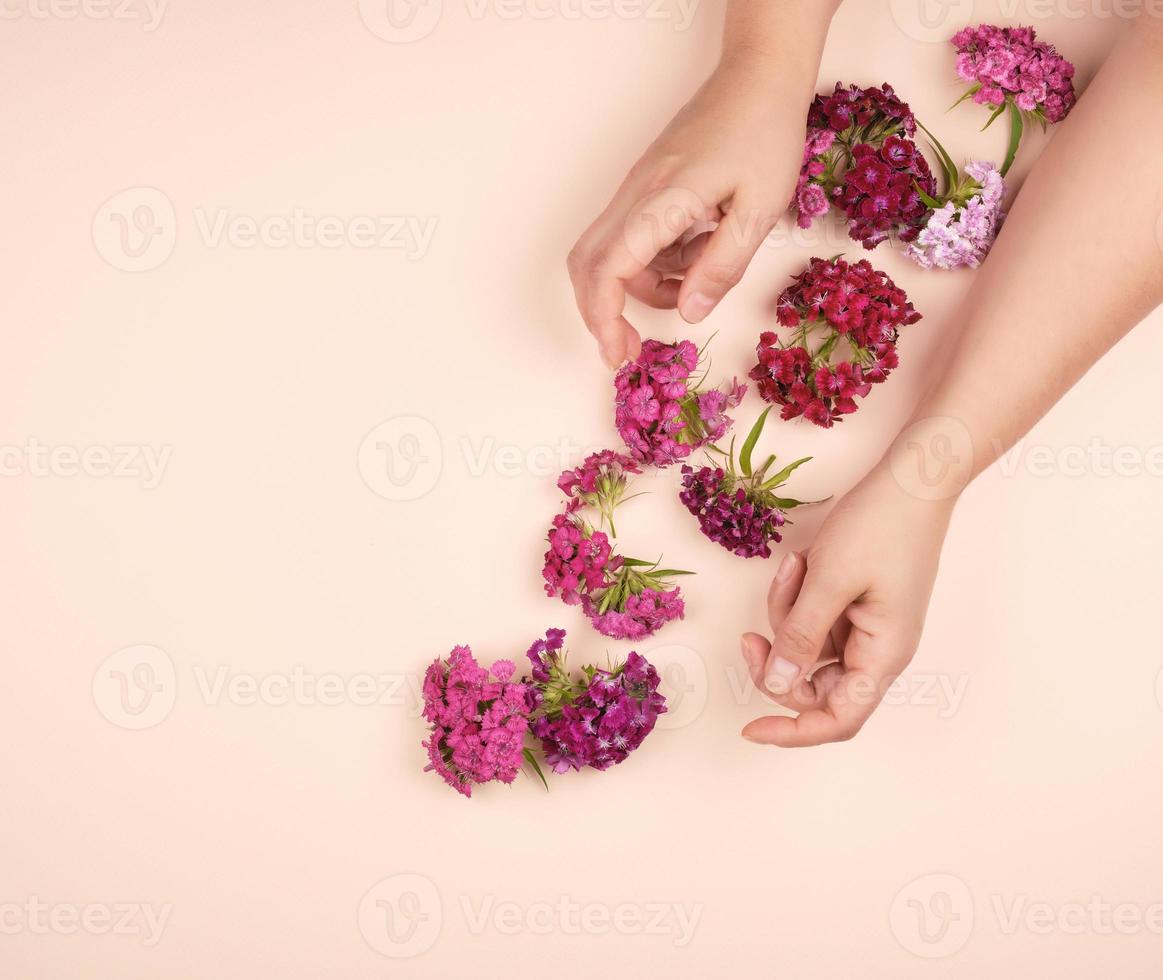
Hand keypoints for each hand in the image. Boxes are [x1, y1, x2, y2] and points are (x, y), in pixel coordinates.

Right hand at [566, 52, 810, 367]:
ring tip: (693, 286)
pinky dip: (653, 264)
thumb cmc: (764, 134)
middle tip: (629, 348)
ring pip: (609, 253)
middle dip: (599, 313)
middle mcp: (638, 194)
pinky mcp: (645, 188)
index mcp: (665, 199)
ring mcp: (637, 189)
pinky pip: (632, 237)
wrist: (757, 75)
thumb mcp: (759, 210)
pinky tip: (694, 257)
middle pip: (586, 263)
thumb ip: (722, 266)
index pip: (609, 267)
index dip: (605, 318)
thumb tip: (688, 313)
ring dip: (640, 287)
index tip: (621, 352)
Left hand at [738, 462, 956, 745]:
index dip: (792, 732)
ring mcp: (866, 627)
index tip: (749, 729)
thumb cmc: (880, 526)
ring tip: (797, 566)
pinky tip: (804, 561)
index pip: (837, 719)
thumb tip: (775, 686)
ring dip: (788, 613)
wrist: (912, 478)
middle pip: (812, 684)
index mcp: (882, 656)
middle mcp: (877, 650)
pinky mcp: (854, 604)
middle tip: (748, 635)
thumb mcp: (829, 581)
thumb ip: (800, 637)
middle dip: (777, 658)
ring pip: (806, 646)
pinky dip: (798, 595)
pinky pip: (812, 617)